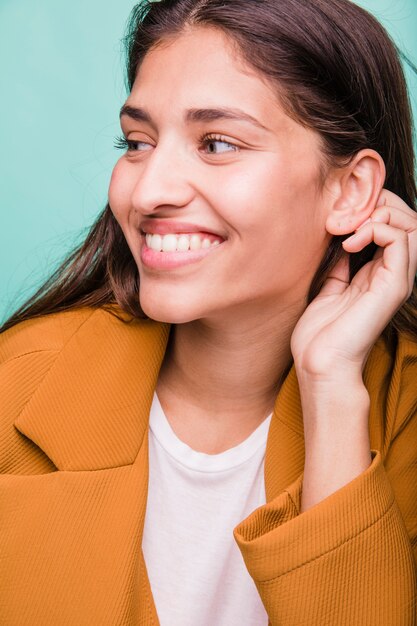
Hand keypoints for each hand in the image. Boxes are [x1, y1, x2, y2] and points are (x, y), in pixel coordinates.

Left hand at [291, 189, 416, 379]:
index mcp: (380, 274)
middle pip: (408, 219)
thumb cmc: (320, 334)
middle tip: (348, 216)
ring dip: (380, 214)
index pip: (394, 226)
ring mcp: (397, 279)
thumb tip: (341, 242)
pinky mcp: (393, 285)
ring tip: (350, 228)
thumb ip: (339, 266)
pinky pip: (400, 239)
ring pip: (411, 224)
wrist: (321, 364)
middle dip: (379, 205)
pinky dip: (376, 229)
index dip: (372, 210)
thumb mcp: (328, 288)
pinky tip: (350, 243)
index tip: (340, 218)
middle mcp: (395, 274)